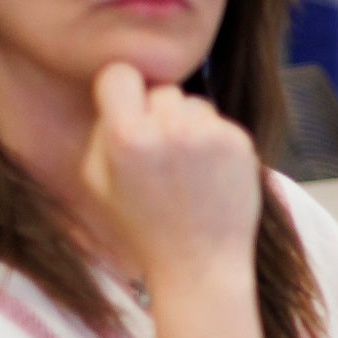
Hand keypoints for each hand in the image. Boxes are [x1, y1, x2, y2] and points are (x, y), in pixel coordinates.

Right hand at [80, 61, 261, 286]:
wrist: (199, 264)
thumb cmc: (142, 225)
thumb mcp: (98, 181)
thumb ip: (102, 129)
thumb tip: (120, 88)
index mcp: (126, 137)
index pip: (119, 73)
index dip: (120, 90)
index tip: (126, 109)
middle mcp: (169, 129)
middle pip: (161, 91)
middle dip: (157, 116)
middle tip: (160, 159)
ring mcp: (209, 134)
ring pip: (193, 104)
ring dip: (187, 128)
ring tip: (185, 172)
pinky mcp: (239, 142)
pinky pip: (218, 123)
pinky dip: (214, 143)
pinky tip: (208, 176)